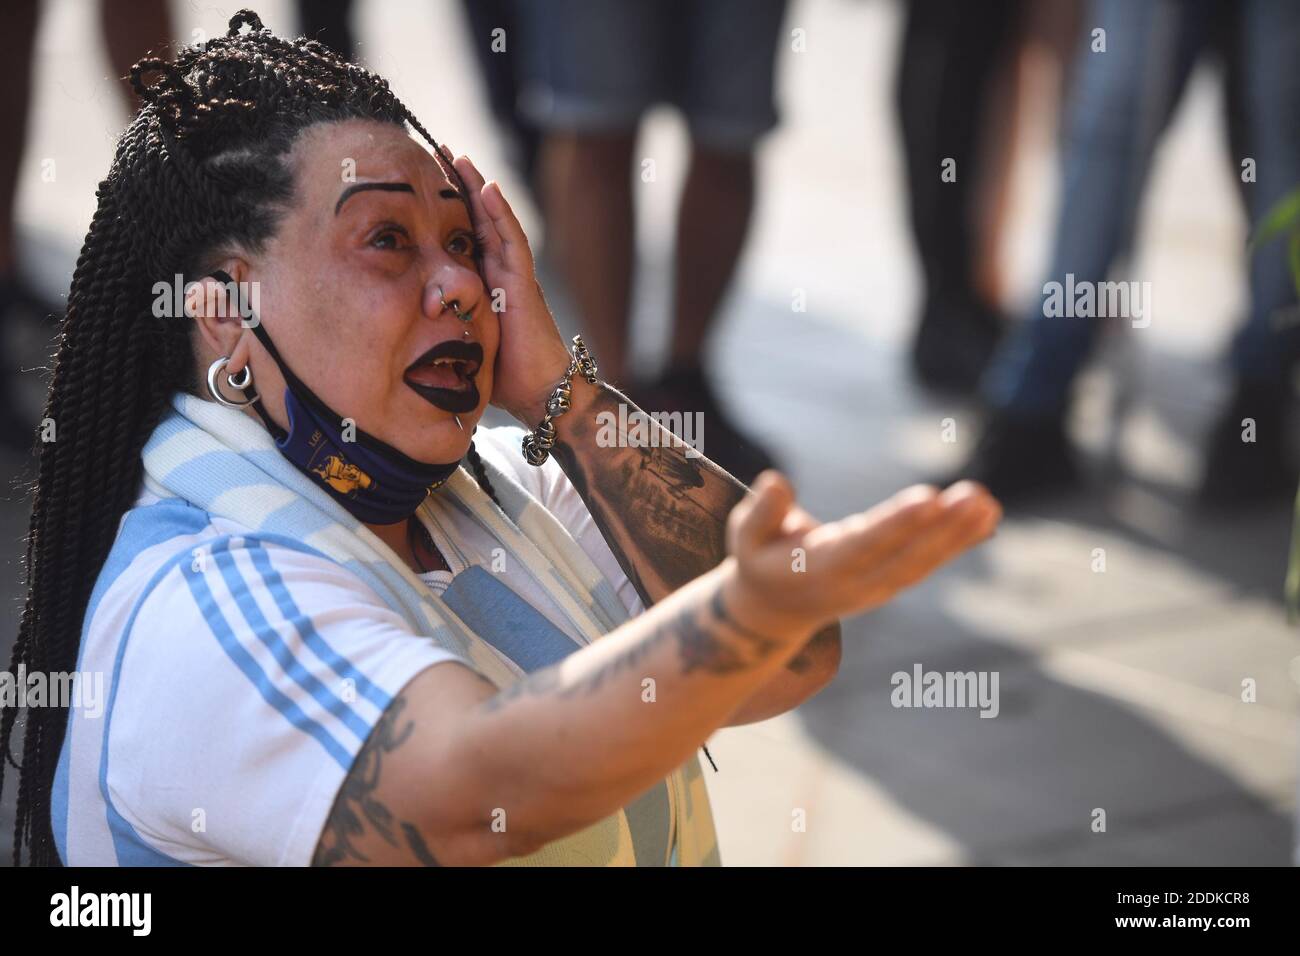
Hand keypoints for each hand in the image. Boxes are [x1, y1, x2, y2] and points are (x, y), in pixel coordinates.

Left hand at [450, 153, 572, 426]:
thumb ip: (447, 325)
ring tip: (459, 157)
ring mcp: (514, 276)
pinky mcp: (524, 284)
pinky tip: (489, 189)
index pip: (463, 236)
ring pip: (494, 222)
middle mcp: (500, 273)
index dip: (446, 208)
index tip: (424, 181)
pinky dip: (501, 215)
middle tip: (438, 151)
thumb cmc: (507, 376)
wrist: (541, 392)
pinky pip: (513, 242)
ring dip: (477, 189)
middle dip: (460, 186)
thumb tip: (408, 328)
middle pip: (478, 220)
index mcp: (484, 284)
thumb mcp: (466, 341)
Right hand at [725, 472, 1001, 631]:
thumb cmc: (759, 560)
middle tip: (975, 497)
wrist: (774, 610)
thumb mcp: (744, 537)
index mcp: (819, 571)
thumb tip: (777, 481)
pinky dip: (960, 541)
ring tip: (986, 502)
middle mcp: (855, 584)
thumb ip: (761, 512)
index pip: (864, 545)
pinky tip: (987, 515)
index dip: (897, 524)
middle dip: (942, 529)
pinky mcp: (892, 579)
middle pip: (904, 557)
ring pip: (922, 562)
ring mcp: (878, 587)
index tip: (928, 499)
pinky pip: (928, 561)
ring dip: (958, 534)